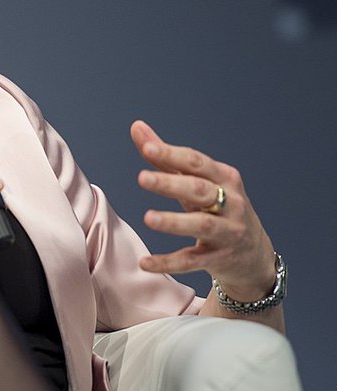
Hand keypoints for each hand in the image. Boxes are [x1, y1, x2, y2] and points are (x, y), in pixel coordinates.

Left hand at [131, 120, 275, 300]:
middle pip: (200, 190)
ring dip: (174, 222)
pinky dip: (169, 262)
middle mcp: (232, 203)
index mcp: (225, 178)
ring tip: (148, 218)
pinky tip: (145, 263)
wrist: (254, 256)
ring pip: (201, 225)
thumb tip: (136, 127)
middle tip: (142, 178)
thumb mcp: (197, 182)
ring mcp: (229, 232)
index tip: (147, 147)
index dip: (172, 154)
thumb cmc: (217, 208)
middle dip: (171, 183)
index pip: (197, 162)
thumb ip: (165, 157)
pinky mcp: (220, 259)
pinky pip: (192, 261)